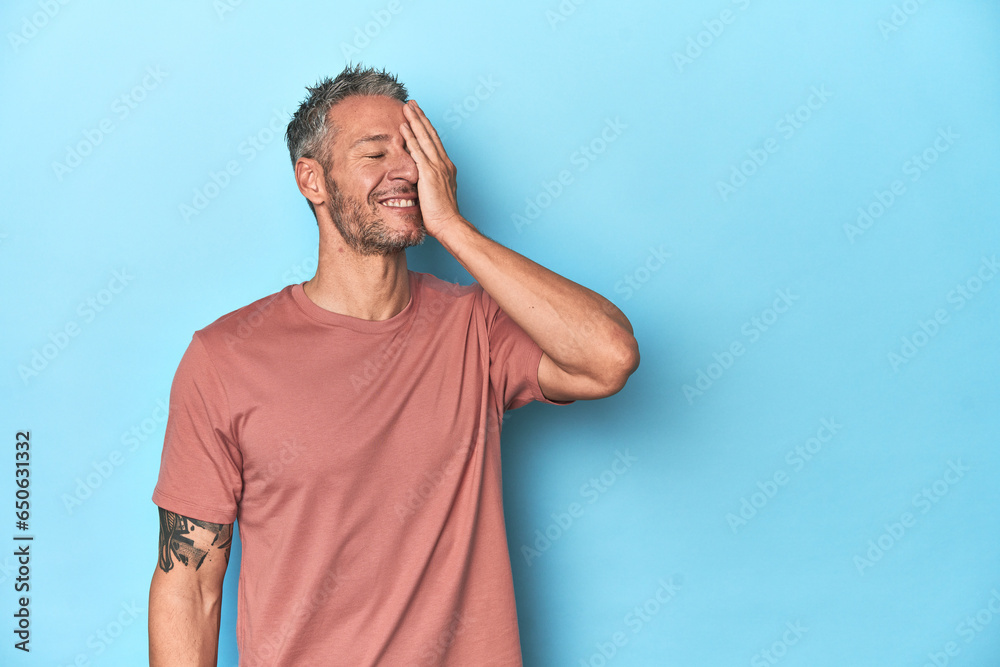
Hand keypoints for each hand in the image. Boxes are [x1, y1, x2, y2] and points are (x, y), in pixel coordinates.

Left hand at [400, 100, 465, 236]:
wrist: (449, 224)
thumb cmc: (443, 215)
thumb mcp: (436, 195)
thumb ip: (429, 184)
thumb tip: (419, 183)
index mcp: (446, 168)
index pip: (434, 143)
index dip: (426, 128)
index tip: (419, 117)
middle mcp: (443, 163)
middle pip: (430, 135)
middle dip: (421, 118)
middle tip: (412, 103)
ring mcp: (437, 167)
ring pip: (425, 138)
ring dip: (415, 121)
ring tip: (407, 107)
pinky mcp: (429, 173)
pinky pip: (417, 151)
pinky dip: (410, 137)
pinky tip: (404, 127)